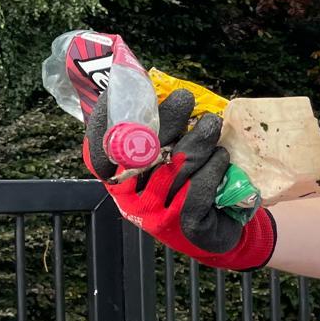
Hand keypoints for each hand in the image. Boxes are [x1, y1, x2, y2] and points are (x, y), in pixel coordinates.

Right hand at [83, 87, 275, 270]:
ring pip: (174, 168)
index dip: (107, 119)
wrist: (217, 230)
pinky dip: (212, 168)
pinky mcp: (184, 226)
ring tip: (211, 123)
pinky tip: (221, 157)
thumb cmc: (187, 185)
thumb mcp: (166, 158)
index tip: (131, 94)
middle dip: (166, 120)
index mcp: (117, 178)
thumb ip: (156, 133)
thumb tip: (160, 89)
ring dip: (197, 141)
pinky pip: (198, 189)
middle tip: (185, 97)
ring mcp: (154, 215)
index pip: (99, 148)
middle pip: (142, 152)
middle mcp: (129, 198)